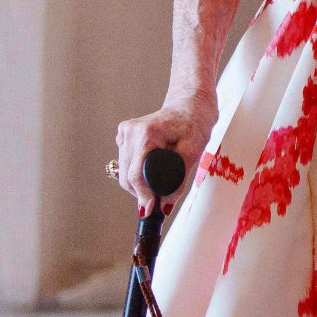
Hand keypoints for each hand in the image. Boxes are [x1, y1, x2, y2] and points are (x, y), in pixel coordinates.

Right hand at [115, 88, 217, 215]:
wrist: (189, 106)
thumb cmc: (194, 124)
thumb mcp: (193, 151)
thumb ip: (179, 181)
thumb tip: (165, 206)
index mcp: (145, 133)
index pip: (136, 174)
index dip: (143, 196)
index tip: (151, 210)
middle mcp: (129, 132)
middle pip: (127, 177)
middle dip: (142, 193)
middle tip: (159, 203)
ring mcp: (124, 134)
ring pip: (124, 173)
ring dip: (139, 185)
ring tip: (158, 186)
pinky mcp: (123, 137)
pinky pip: (126, 165)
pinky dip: (137, 174)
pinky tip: (151, 171)